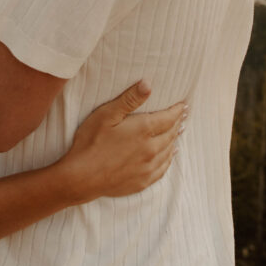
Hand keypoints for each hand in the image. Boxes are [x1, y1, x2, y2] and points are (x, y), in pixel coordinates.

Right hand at [63, 81, 186, 202]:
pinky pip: (163, 168)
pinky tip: (170, 155)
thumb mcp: (106, 115)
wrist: (82, 177)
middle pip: (170, 134)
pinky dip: (170, 159)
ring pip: (169, 151)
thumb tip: (148, 84)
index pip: (167, 118)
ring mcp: (148, 167)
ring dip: (175, 139)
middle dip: (177, 123)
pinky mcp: (143, 181)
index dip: (177, 110)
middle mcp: (150, 150)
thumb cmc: (91, 142)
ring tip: (179, 131)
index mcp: (143, 131)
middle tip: (183, 115)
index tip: (184, 105)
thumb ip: (129, 99)